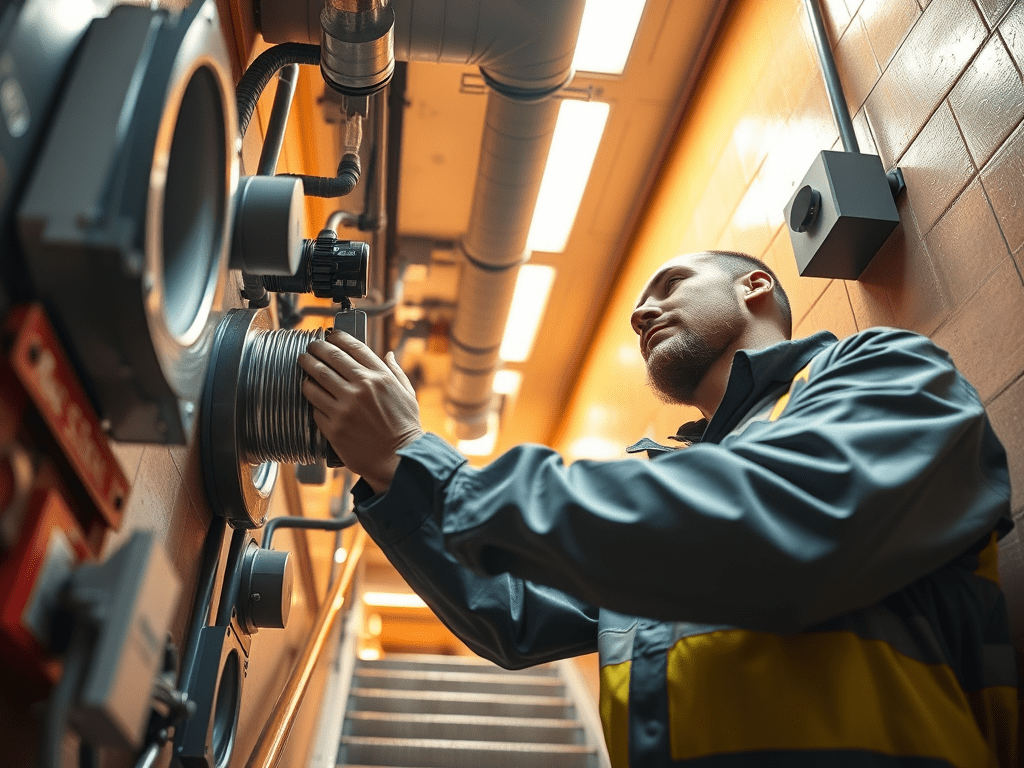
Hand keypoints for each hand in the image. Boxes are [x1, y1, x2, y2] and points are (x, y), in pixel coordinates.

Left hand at [298, 331, 422, 493]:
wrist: (398, 459)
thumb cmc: (405, 428)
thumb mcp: (407, 394)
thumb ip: (395, 372)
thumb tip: (389, 355)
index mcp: (380, 377)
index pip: (353, 347)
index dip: (337, 338)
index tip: (329, 336)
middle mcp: (361, 388)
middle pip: (330, 359)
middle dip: (316, 349)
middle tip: (310, 348)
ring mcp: (345, 408)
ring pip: (316, 380)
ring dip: (307, 369)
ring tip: (303, 365)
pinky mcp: (333, 426)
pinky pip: (315, 406)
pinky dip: (310, 397)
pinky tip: (309, 392)